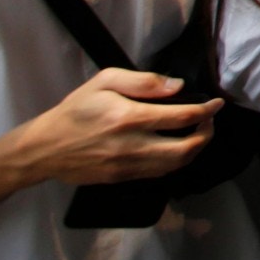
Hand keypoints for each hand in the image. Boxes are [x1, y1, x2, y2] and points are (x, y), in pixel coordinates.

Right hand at [10, 68, 219, 186]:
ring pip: (175, 165)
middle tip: (209, 121)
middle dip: (206, 135)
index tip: (216, 103)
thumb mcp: (105, 81)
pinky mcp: (122, 179)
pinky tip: (175, 147)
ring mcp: (127, 166)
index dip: (206, 111)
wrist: (43, 149)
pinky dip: (174, 161)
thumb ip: (144, 81)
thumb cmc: (75, 110)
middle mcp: (132, 145)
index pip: (182, 117)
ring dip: (194, 150)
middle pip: (186, 149)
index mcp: (129, 117)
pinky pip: (158, 173)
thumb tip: (177, 87)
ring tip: (197, 133)